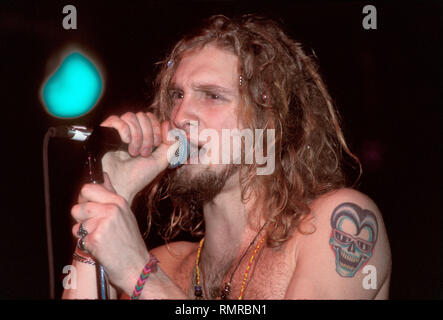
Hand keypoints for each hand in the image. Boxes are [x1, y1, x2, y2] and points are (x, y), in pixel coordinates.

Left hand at [71, 173, 149, 293]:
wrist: (136, 266)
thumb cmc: (129, 242)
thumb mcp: (125, 214)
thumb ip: (110, 194)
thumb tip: (103, 176)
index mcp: (118, 201)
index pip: (88, 188)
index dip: (84, 198)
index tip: (90, 207)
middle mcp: (111, 209)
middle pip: (79, 205)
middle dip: (81, 216)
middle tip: (94, 226)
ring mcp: (103, 223)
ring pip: (77, 221)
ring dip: (83, 231)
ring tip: (98, 237)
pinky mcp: (95, 238)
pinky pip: (79, 235)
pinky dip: (85, 243)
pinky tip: (99, 246)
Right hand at [100, 112, 173, 204]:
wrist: (120, 186)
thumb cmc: (139, 175)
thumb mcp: (162, 160)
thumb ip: (172, 144)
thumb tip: (170, 125)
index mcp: (144, 135)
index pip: (152, 117)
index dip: (157, 128)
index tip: (157, 145)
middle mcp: (131, 130)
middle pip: (143, 116)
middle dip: (147, 135)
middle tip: (144, 153)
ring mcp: (118, 130)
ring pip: (131, 116)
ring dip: (137, 136)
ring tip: (134, 152)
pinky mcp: (105, 132)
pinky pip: (116, 119)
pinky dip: (124, 130)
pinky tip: (125, 142)